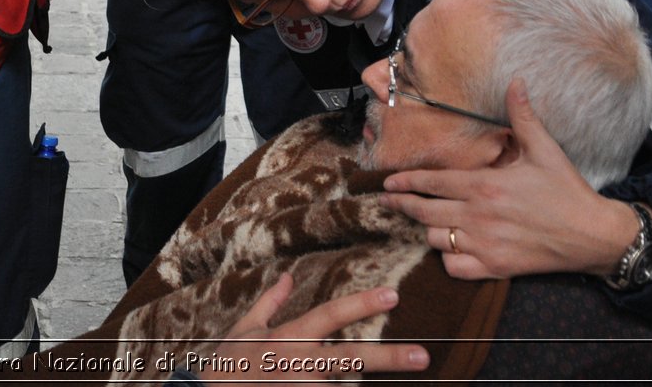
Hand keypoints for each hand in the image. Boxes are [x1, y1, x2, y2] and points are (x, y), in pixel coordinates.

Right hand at [198, 273, 429, 380]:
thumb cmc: (229, 360)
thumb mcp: (245, 327)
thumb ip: (269, 302)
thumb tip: (286, 276)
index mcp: (288, 336)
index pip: (329, 314)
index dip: (360, 303)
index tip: (392, 293)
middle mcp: (297, 362)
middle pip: (348, 358)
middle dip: (386, 357)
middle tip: (422, 356)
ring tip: (408, 380)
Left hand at [380, 79, 640, 278]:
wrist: (594, 235)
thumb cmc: (567, 191)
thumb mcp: (545, 149)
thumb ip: (523, 116)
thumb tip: (515, 82)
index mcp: (485, 185)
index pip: (432, 183)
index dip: (405, 182)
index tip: (387, 181)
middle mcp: (479, 215)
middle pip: (424, 212)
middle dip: (400, 205)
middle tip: (386, 201)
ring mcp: (485, 245)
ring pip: (436, 240)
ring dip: (426, 231)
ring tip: (420, 222)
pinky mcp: (496, 268)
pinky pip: (455, 268)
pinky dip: (447, 259)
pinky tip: (449, 248)